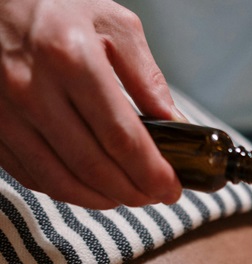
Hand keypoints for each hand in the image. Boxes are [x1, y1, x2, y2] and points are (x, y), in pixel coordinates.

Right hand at [0, 0, 182, 208]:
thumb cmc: (56, 5)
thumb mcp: (112, 25)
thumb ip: (147, 78)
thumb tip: (176, 124)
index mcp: (72, 59)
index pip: (122, 138)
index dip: (152, 173)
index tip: (171, 188)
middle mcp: (33, 89)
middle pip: (94, 166)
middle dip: (133, 192)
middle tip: (153, 195)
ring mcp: (6, 112)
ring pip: (61, 180)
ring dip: (101, 199)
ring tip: (127, 196)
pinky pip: (31, 175)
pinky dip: (67, 190)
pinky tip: (90, 188)